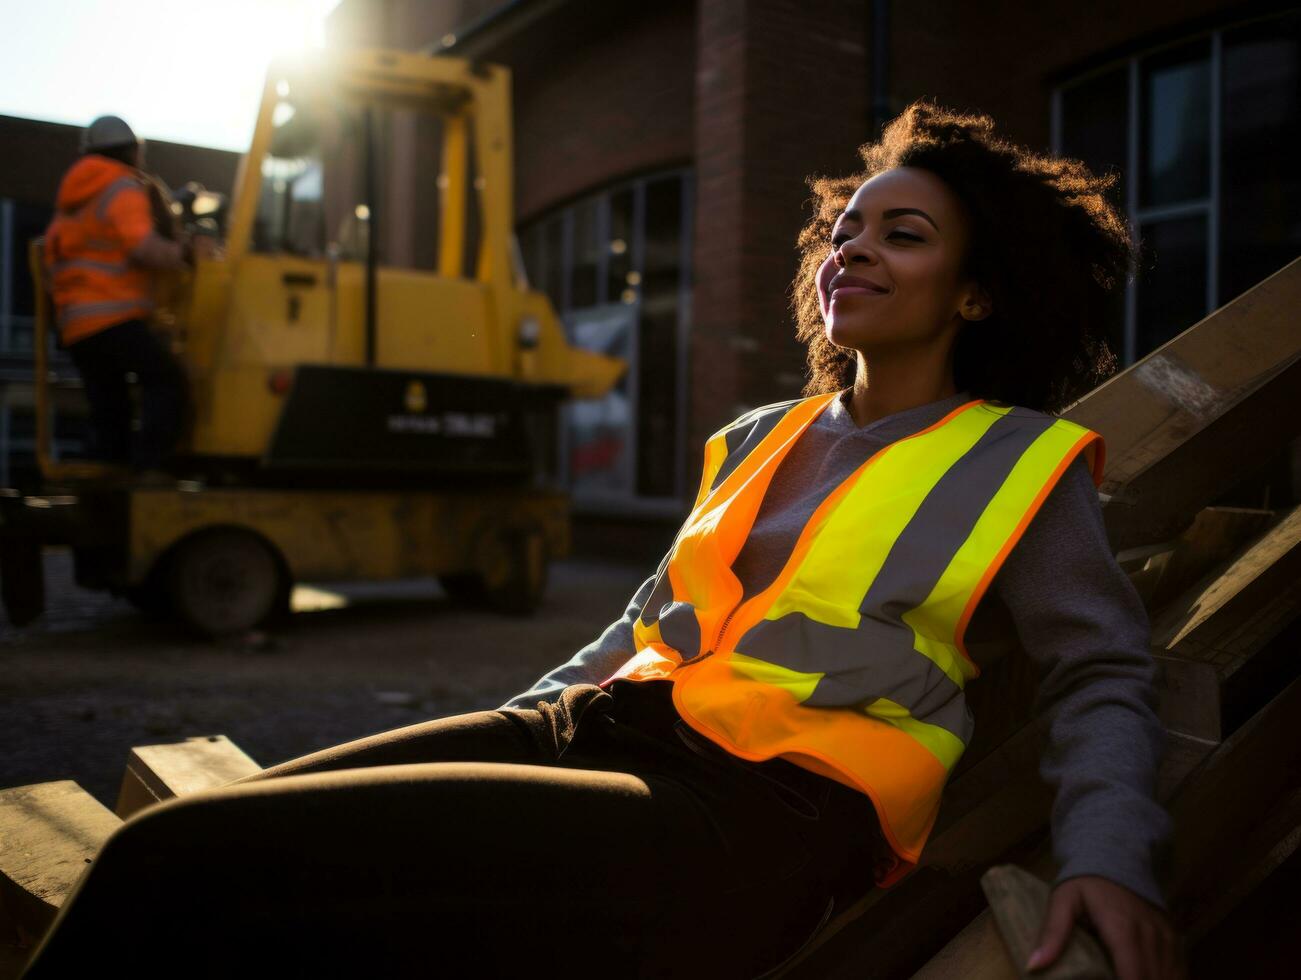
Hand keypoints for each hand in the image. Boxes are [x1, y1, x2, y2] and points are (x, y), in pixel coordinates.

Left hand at [1027, 875, 1183, 978]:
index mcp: (1123, 930)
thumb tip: (1034, 966)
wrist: (1116, 854)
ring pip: (1170, 978)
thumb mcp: (1063, 900)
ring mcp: (1167, 938)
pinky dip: (1169, 979)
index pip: (1133, 978)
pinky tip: (1153, 979)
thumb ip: (1053, 933)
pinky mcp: (1174, 938)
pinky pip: (1179, 971)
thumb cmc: (1086, 880)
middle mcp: (1151, 937)